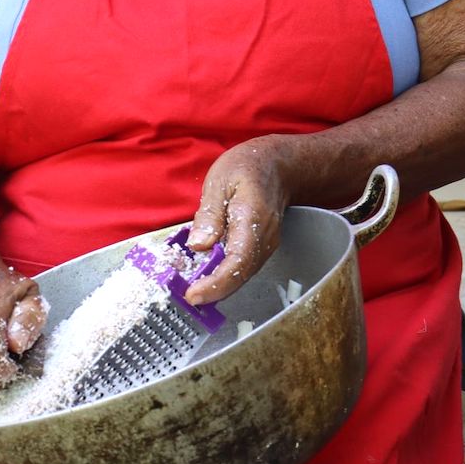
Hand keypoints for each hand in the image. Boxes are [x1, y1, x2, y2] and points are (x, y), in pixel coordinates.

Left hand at [184, 137, 300, 304]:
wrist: (279, 166)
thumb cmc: (247, 167)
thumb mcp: (220, 181)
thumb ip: (209, 214)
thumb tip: (198, 246)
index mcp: (252, 217)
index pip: (238, 260)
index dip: (216, 283)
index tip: (193, 295)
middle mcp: (265, 236)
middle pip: (242, 274)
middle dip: (214, 291)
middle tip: (186, 297)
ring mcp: (267, 244)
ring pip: (243, 274)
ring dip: (219, 287)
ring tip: (192, 290)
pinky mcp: (262, 247)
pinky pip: (244, 268)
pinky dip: (225, 277)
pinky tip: (206, 277)